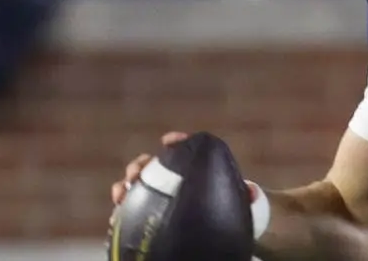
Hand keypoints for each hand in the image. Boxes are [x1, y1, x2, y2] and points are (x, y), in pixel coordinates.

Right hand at [110, 131, 258, 208]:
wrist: (222, 228)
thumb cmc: (231, 208)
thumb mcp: (239, 201)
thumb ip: (246, 195)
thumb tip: (252, 192)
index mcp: (193, 169)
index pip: (184, 149)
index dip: (177, 142)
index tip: (170, 140)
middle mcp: (172, 179)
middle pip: (151, 166)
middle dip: (141, 164)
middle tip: (137, 171)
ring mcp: (158, 196)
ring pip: (136, 187)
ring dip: (125, 185)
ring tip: (121, 191)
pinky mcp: (148, 215)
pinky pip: (130, 211)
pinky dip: (121, 211)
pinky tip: (115, 217)